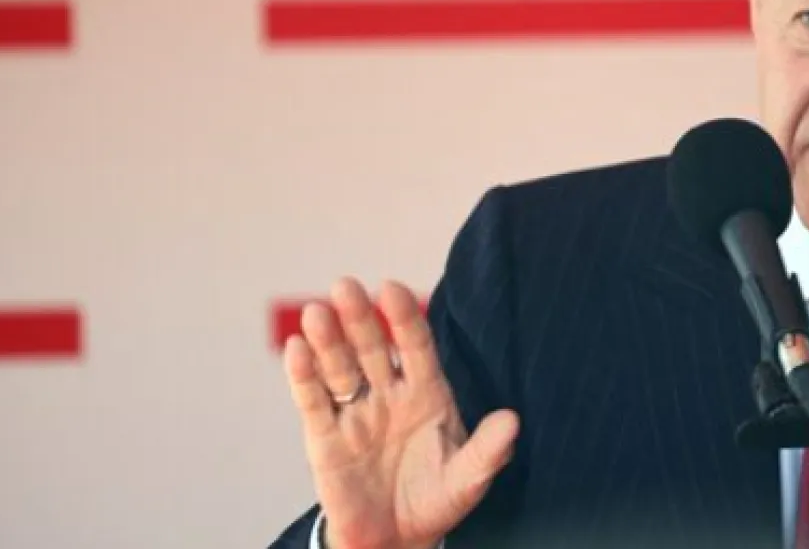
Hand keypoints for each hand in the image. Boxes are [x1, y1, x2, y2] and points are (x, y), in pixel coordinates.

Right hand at [283, 278, 519, 548]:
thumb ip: (487, 450)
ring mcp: (355, 412)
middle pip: (372, 348)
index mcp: (426, 392)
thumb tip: (512, 421)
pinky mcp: (324, 438)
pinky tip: (296, 349)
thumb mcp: (468, 479)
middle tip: (346, 286)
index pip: (415, 346)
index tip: (391, 289)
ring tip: (315, 312)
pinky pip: (312, 401)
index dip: (404, 318)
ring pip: (339, 368)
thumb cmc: (436, 500)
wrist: (395, 538)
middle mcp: (388, 393)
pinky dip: (303, 375)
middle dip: (359, 317)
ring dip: (326, 340)